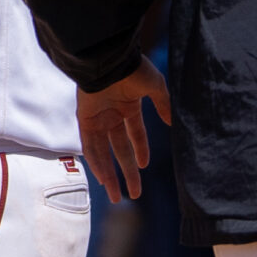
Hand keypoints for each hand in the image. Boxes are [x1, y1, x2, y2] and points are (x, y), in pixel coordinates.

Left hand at [79, 60, 170, 203]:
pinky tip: (104, 179)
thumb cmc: (134, 70)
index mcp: (130, 107)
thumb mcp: (156, 87)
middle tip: (133, 194)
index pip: (135, 135)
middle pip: (120, 151)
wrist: (110, 60)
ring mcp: (98, 120)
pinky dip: (97, 163)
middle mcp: (113, 116)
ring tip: (116, 196)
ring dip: (110, 175)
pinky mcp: (85, 121)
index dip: (140, 150)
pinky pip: (90, 147)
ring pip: (104, 154)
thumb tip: (172, 123)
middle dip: (127, 172)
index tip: (145, 166)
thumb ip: (164, 106)